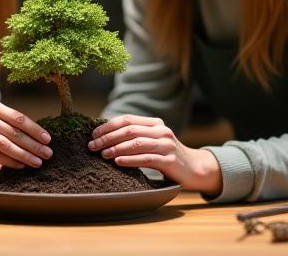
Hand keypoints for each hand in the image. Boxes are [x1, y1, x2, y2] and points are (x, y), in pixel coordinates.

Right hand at [0, 100, 52, 168]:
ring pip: (5, 144)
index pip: (18, 118)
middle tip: (48, 153)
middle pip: (14, 132)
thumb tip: (38, 137)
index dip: (35, 129)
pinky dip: (9, 161)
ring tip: (37, 162)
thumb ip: (9, 124)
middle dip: (33, 144)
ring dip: (24, 155)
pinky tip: (20, 166)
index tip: (48, 139)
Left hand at [88, 114, 221, 193]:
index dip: (108, 126)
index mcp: (155, 123)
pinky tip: (118, 162)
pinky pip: (146, 158)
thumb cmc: (166, 156)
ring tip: (103, 154)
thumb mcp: (152, 141)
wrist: (194, 168)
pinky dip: (130, 160)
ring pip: (136, 143)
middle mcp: (161, 131)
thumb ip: (135, 136)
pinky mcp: (170, 160)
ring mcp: (167, 145)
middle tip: (93, 146)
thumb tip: (104, 137)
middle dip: (108, 138)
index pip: (127, 120)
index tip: (93, 134)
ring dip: (116, 148)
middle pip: (129, 130)